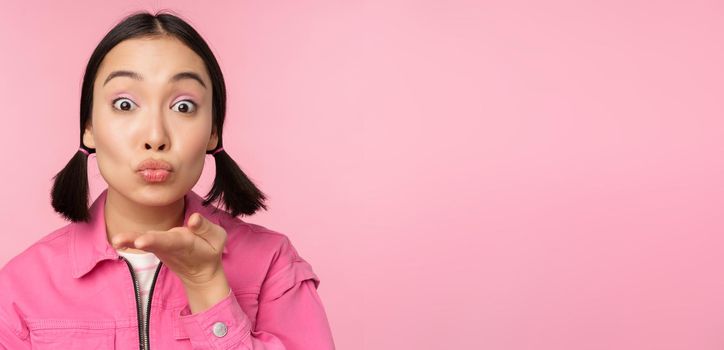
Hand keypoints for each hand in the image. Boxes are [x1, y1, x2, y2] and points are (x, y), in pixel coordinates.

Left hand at [111, 212, 226, 286]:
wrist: (201, 273)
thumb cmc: (209, 251)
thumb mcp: (217, 239)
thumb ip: (205, 228)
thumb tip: (193, 218)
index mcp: (187, 243)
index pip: (172, 241)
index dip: (157, 239)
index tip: (142, 241)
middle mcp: (170, 246)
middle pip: (156, 242)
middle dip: (143, 240)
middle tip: (124, 240)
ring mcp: (161, 248)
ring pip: (146, 241)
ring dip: (131, 239)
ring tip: (117, 240)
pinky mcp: (156, 246)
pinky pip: (142, 240)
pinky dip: (130, 240)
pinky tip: (118, 241)